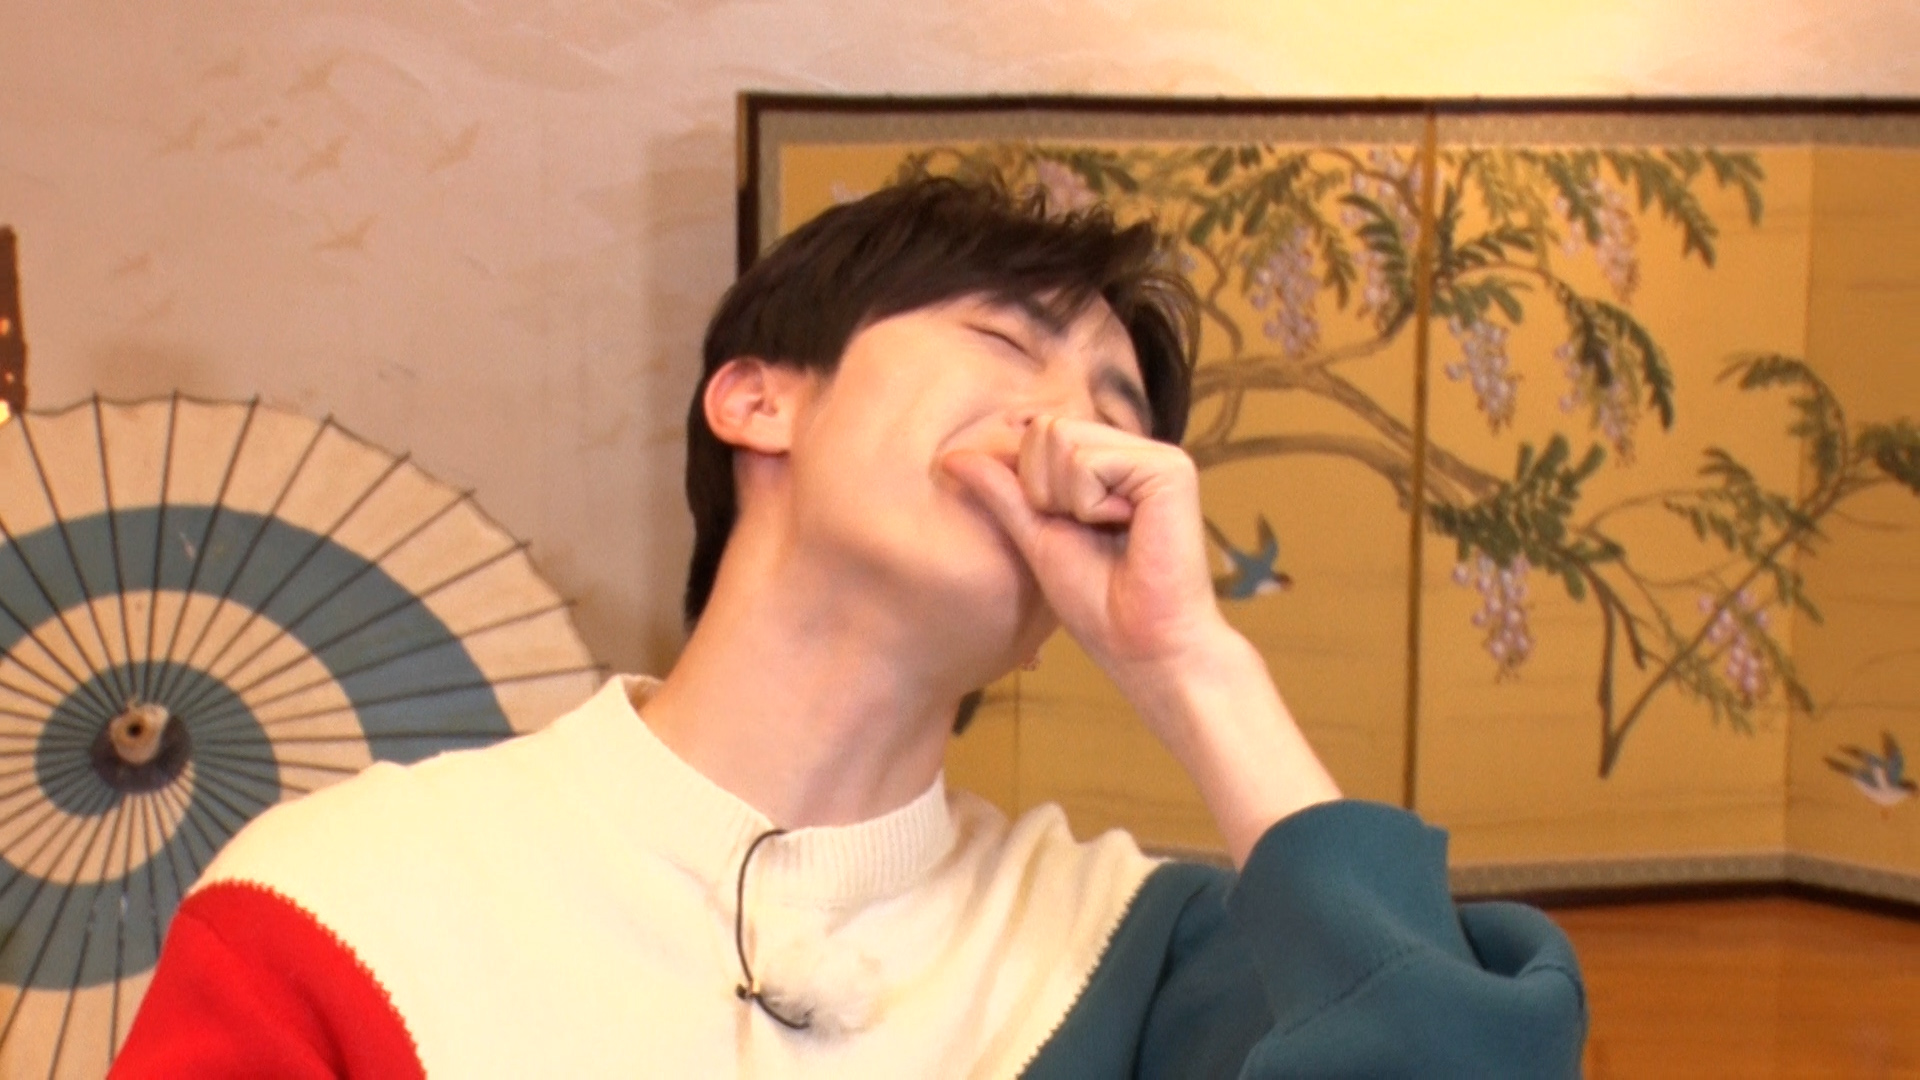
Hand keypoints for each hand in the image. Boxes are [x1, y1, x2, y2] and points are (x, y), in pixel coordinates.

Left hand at [940, 415, 1224, 685]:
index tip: (1071, 530)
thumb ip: (1002, 493)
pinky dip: (1089, 504)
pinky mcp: (1170, 468)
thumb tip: (951, 456)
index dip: (1032, 486)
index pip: (1039, 433)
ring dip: (1066, 499)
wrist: (1143, 646)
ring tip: (1107, 531)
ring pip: (1063, 438)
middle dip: (1045, 489)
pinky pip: (1089, 461)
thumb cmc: (1097, 603)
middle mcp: (1135, 452)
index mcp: (1111, 464)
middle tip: (1087, 531)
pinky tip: (1126, 529)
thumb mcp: (1036, 537)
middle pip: (1047, 429)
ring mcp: (1156, 456)